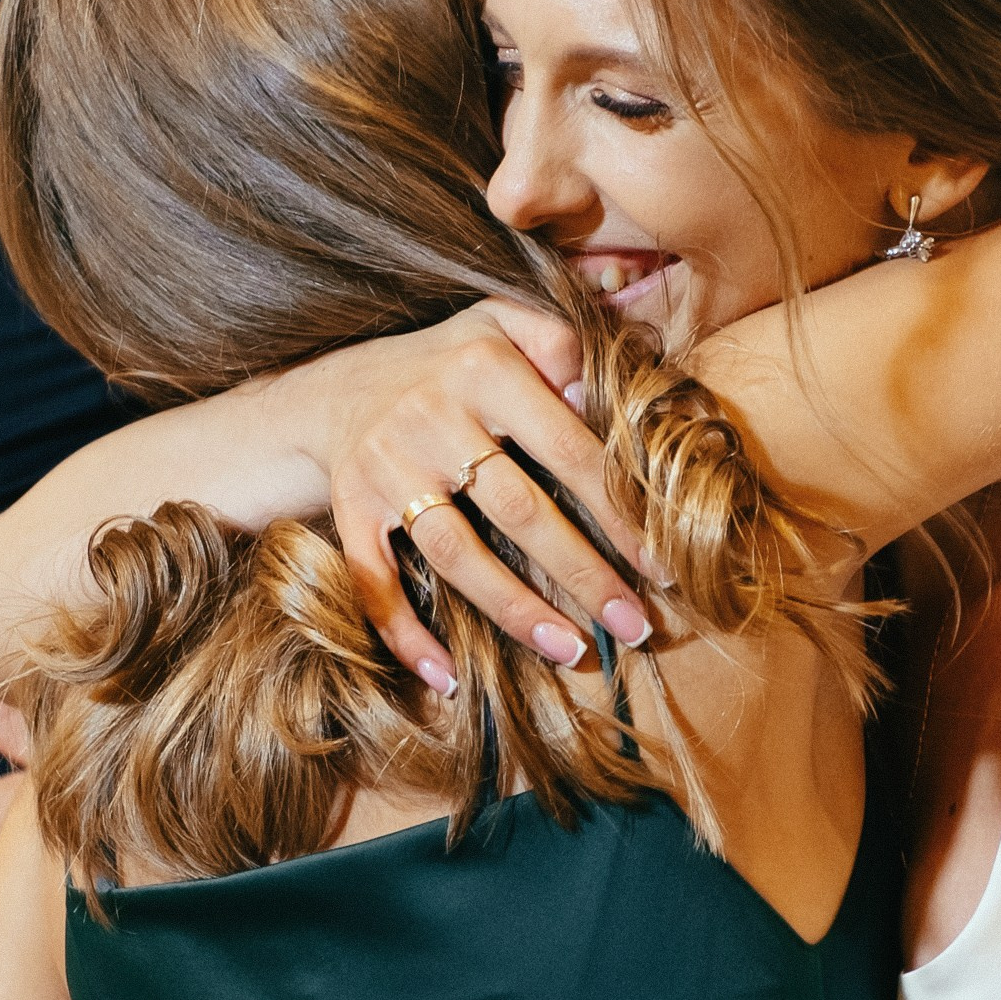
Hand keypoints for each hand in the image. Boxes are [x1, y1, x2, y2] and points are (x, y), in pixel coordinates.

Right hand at [323, 302, 651, 690]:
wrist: (336, 387)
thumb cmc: (450, 364)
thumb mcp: (503, 322)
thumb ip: (564, 341)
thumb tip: (610, 387)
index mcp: (484, 367)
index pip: (569, 448)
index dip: (621, 511)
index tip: (664, 565)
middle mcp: (430, 414)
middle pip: (520, 509)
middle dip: (585, 574)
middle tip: (635, 626)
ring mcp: (384, 465)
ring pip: (456, 553)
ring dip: (517, 610)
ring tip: (572, 650)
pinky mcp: (348, 507)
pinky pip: (374, 581)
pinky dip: (405, 635)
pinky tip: (447, 678)